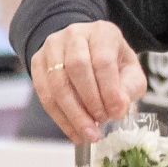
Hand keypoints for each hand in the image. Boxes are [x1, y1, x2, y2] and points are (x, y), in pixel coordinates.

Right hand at [30, 21, 147, 141]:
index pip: (103, 60)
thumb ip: (129, 89)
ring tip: (88, 133)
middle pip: (77, 67)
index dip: (109, 90)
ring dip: (73, 114)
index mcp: (102, 32)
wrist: (87, 52)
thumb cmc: (112, 64)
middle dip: (90, 101)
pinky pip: (45, 94)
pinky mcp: (37, 62)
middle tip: (101, 123)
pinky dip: (60, 118)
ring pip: (57, 82)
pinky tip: (74, 132)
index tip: (117, 113)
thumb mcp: (130, 73)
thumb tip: (119, 108)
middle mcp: (75, 34)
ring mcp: (52, 46)